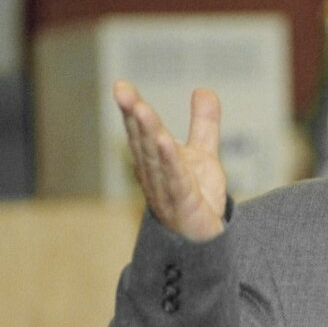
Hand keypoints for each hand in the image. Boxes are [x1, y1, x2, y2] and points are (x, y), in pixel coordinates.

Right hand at [114, 80, 227, 241]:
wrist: (206, 241)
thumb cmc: (196, 199)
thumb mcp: (203, 155)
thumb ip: (203, 123)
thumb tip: (203, 88)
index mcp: (155, 161)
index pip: (141, 132)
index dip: (131, 109)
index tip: (121, 85)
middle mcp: (154, 175)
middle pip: (142, 142)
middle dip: (134, 116)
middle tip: (122, 91)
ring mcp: (166, 191)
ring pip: (155, 159)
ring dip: (147, 133)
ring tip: (141, 108)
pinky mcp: (183, 205)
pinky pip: (175, 180)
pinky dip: (170, 161)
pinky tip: (166, 142)